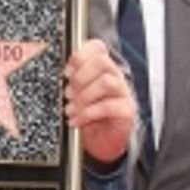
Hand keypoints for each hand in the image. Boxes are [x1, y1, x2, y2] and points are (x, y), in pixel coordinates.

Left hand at [64, 40, 135, 163]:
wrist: (102, 142)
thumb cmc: (89, 116)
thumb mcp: (77, 96)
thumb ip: (72, 82)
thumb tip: (63, 74)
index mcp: (103, 69)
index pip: (98, 48)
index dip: (81, 55)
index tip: (68, 71)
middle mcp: (115, 77)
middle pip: (102, 62)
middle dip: (81, 77)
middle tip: (69, 93)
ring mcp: (123, 93)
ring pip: (106, 82)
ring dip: (84, 96)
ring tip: (71, 108)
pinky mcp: (127, 111)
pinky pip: (108, 107)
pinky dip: (88, 114)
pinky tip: (77, 120)